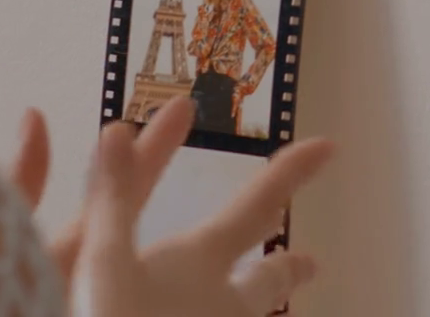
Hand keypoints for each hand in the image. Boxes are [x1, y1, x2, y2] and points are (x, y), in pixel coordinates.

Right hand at [10, 100, 334, 314]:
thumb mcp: (101, 261)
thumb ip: (114, 199)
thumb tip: (118, 130)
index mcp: (204, 262)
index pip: (256, 205)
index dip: (291, 172)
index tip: (329, 147)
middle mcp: (229, 305)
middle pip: (267, 282)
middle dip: (286, 267)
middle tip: (311, 262)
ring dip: (258, 309)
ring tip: (269, 309)